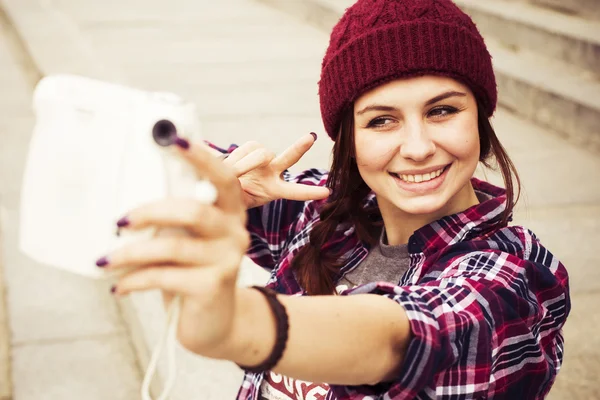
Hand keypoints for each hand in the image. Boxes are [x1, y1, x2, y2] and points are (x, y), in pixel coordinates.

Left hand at [96, 140, 248, 353]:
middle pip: (194, 211)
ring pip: (173, 246)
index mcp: (230, 212)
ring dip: (131, 253)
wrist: (215, 322)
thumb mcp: (189, 239)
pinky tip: (118, 286)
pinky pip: (164, 277)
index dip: (201, 158)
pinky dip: (134, 280)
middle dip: (150, 212)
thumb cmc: (193, 271)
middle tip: (118, 222)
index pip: (222, 177)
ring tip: (105, 261)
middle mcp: (235, 232)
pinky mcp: (212, 287)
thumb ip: (174, 217)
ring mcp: (227, 260)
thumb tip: (128, 200)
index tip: (173, 139)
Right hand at [223, 133, 329, 208]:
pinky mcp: (254, 146)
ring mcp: (265, 158)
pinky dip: (238, 157)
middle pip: (289, 158)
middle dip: (300, 148)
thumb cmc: (234, 197)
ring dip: (245, 164)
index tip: (327, 192)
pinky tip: (232, 166)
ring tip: (234, 175)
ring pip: (261, 154)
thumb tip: (233, 175)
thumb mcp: (239, 202)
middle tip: (311, 137)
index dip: (310, 192)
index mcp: (274, 190)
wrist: (223, 183)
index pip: (295, 192)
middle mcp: (274, 172)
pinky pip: (248, 148)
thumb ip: (240, 194)